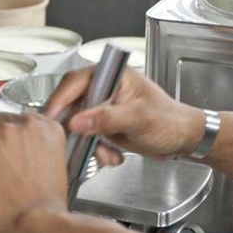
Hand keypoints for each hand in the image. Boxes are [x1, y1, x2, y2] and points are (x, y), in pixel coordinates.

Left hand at [0, 113, 67, 232]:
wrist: (36, 222)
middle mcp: (26, 123)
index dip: (14, 141)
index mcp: (48, 127)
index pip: (20, 122)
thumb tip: (16, 150)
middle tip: (0, 170)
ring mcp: (3, 132)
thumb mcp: (52, 164)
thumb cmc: (45, 203)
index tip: (12, 155)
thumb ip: (36, 148)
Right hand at [45, 66, 207, 165]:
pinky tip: (113, 156)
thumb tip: (76, 120)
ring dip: (88, 143)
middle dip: (76, 129)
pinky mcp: (105, 124)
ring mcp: (104, 107)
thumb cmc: (170, 121)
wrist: (183, 140)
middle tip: (76, 144)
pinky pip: (88, 137)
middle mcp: (106, 88)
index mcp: (113, 75)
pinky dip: (96, 150)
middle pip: (71, 104)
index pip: (75, 82)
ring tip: (107, 154)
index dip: (59, 100)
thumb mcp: (138, 119)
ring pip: (78, 125)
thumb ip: (106, 118)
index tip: (49, 118)